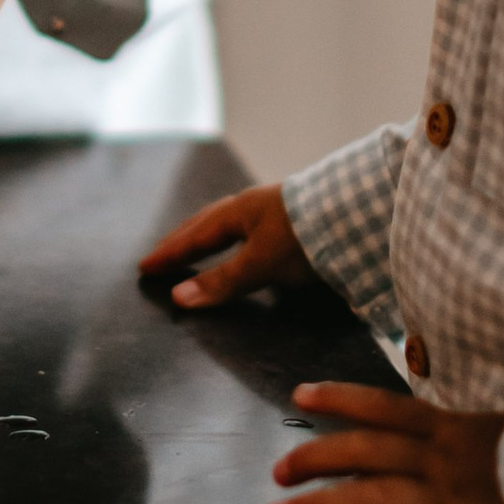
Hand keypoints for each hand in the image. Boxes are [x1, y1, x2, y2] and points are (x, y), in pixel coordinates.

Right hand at [140, 178, 307, 307]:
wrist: (358, 212)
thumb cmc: (306, 237)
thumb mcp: (260, 263)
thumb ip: (222, 281)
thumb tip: (178, 297)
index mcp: (238, 212)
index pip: (194, 236)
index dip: (170, 253)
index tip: (145, 266)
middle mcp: (251, 207)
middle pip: (206, 223)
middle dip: (182, 239)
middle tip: (161, 254)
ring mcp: (273, 210)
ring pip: (228, 223)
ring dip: (206, 236)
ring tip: (194, 247)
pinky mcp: (292, 219)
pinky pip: (247, 227)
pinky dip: (231, 238)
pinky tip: (241, 244)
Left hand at [265, 383, 503, 503]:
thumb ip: (481, 427)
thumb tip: (450, 423)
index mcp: (456, 427)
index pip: (385, 406)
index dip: (340, 399)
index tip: (300, 395)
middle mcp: (444, 459)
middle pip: (364, 452)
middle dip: (315, 459)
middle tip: (275, 473)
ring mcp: (452, 500)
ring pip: (371, 498)